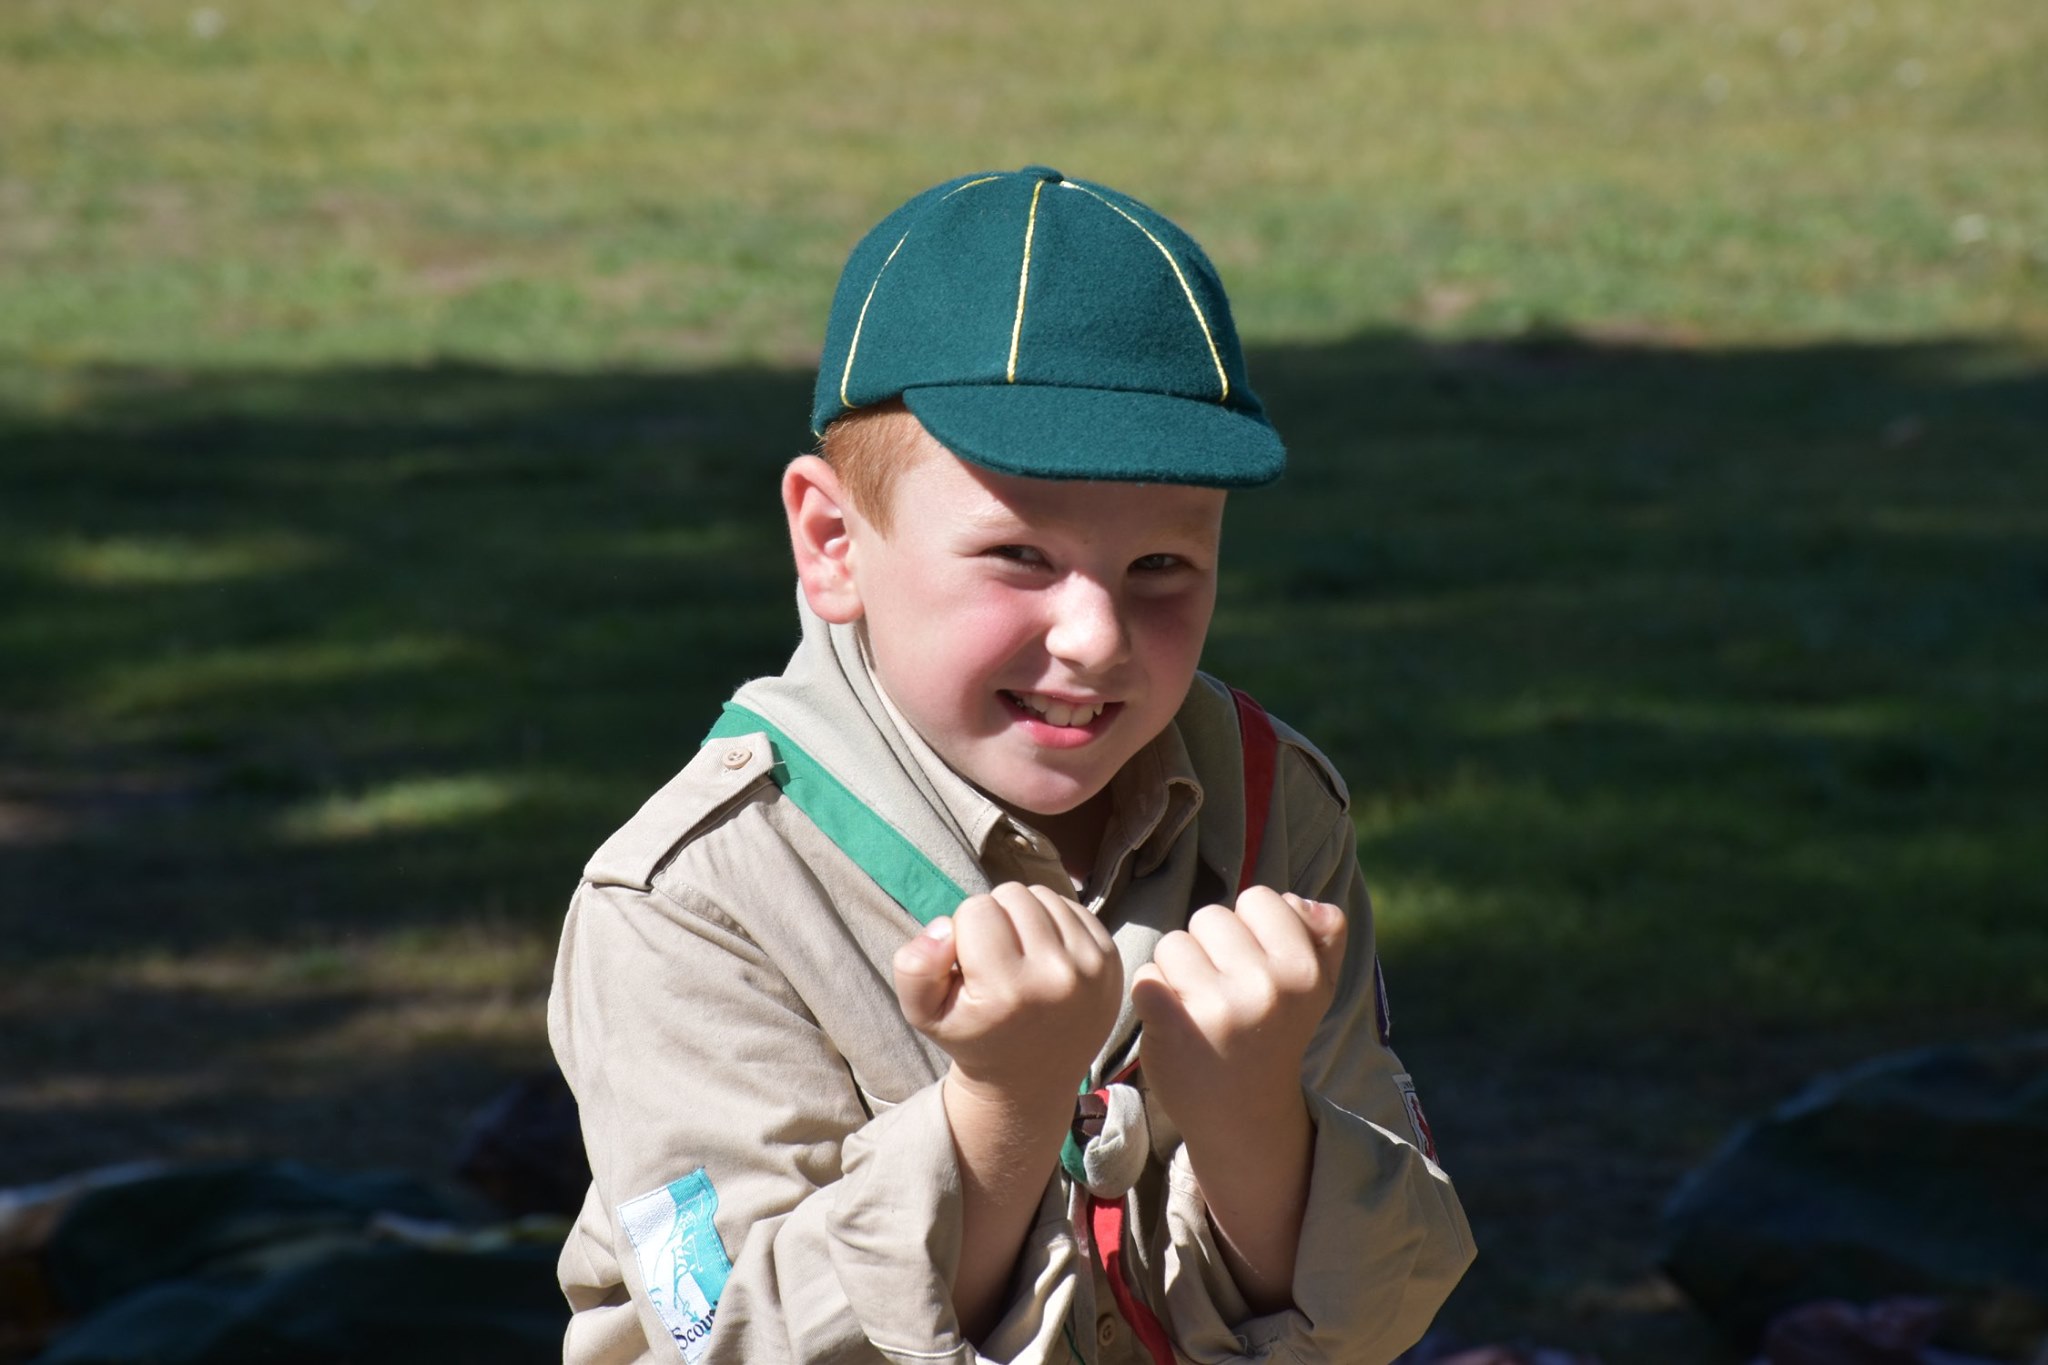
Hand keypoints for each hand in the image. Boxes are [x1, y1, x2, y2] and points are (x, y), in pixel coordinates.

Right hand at [893, 881, 1122, 1099]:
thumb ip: (914, 968)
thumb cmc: (973, 1036)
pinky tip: (1044, 956)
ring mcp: (1092, 967)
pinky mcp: (1112, 958)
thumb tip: (943, 926)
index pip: (976, 909)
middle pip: (1012, 895)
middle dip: (995, 918)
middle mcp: (1058, 977)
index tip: (970, 968)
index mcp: (1009, 991)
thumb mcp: (924, 1013)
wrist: (1030, 1076)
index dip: (963, 932)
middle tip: (995, 960)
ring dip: (1024, 917)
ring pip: (1042, 895)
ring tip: (1019, 957)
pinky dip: (1052, 922)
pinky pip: (1071, 906)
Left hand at [1130, 887, 1346, 1310]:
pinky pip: (1145, 977)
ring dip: (1175, 972)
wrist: (1246, 1117)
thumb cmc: (1274, 1038)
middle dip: (1208, 948)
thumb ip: (1322, 935)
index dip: (1247, 927)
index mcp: (1304, 970)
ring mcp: (1218, 1008)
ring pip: (1172, 944)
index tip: (1251, 966)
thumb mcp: (1315, 989)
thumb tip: (1296, 899)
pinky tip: (1164, 1016)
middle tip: (1221, 993)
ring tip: (1197, 1009)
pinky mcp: (1173, 1027)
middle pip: (1209, 916)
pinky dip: (1148, 992)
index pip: (1258, 897)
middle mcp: (1266, 987)